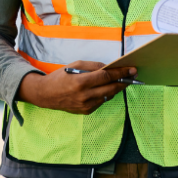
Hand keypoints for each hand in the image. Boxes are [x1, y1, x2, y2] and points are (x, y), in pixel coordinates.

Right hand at [17, 61, 135, 114]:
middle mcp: (85, 96)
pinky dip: (106, 94)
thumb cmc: (60, 77)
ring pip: (109, 96)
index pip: (107, 76)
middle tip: (133, 74)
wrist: (45, 95)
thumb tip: (110, 68)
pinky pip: (102, 101)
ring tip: (123, 80)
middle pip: (112, 88)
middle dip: (124, 80)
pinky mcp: (86, 111)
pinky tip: (109, 88)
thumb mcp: (75, 65)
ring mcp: (86, 105)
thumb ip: (93, 66)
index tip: (132, 69)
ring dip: (117, 88)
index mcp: (81, 82)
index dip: (121, 72)